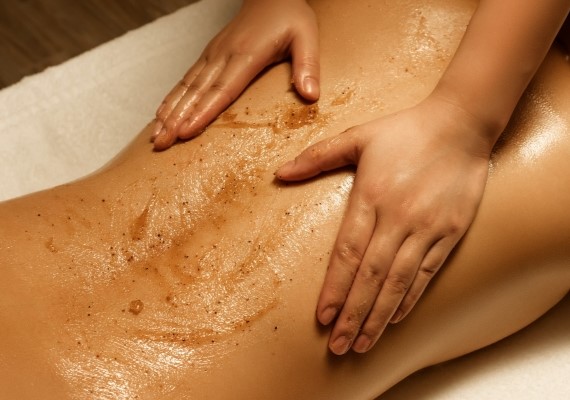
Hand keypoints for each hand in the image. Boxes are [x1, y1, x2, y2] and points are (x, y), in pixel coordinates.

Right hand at [152, 0, 319, 149]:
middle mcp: (223, 55)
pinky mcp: (209, 55)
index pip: (222, 89)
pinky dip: (171, 98)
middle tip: (161, 143)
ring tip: (155, 135)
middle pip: (196, 92)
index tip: (186, 131)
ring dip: (168, 112)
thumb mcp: (306, 37)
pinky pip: (186, 79)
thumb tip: (311, 95)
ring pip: (186, 87)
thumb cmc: (290, 16)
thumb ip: (308, 65)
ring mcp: (212, 55)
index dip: (203, 112)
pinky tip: (161, 113)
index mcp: (247, 55)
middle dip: (176, 119)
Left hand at [276, 96, 492, 354]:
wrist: (461, 123)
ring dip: (379, 315)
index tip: (323, 317)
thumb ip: (316, 156)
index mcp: (372, 196)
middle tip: (338, 346)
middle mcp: (399, 217)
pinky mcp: (449, 233)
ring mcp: (427, 228)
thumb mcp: (357, 136)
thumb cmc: (404, 130)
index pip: (348, 252)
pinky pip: (427, 273)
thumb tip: (279, 172)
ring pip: (399, 282)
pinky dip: (410, 298)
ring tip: (363, 343)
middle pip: (371, 276)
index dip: (335, 288)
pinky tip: (395, 318)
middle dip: (353, 314)